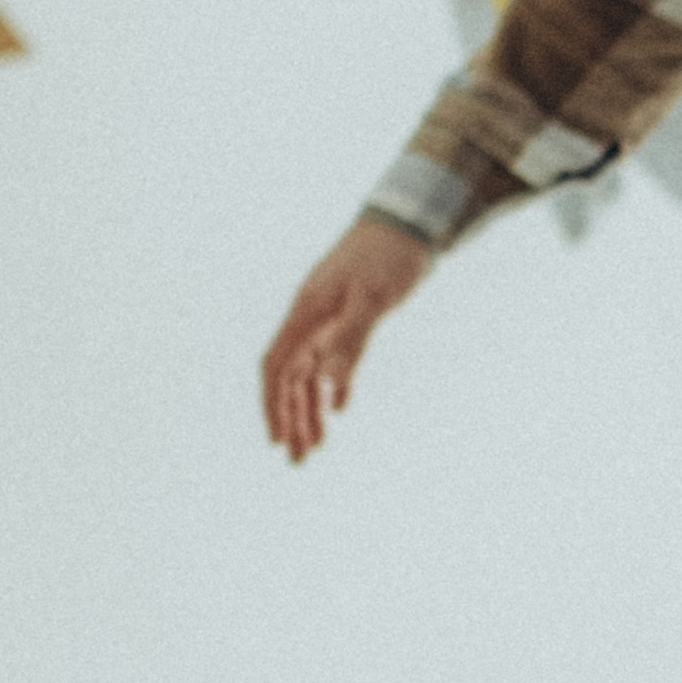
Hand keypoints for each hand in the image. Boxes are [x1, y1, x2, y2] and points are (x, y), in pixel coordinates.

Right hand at [261, 215, 433, 459]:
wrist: (409, 221)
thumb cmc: (389, 257)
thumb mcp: (373, 301)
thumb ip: (350, 343)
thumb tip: (328, 390)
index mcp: (306, 314)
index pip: (277, 368)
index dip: (273, 405)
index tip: (277, 440)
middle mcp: (309, 317)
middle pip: (289, 377)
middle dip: (291, 419)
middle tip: (299, 461)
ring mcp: (325, 316)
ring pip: (308, 371)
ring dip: (309, 408)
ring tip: (316, 445)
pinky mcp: (346, 314)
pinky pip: (329, 358)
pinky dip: (332, 385)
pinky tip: (340, 408)